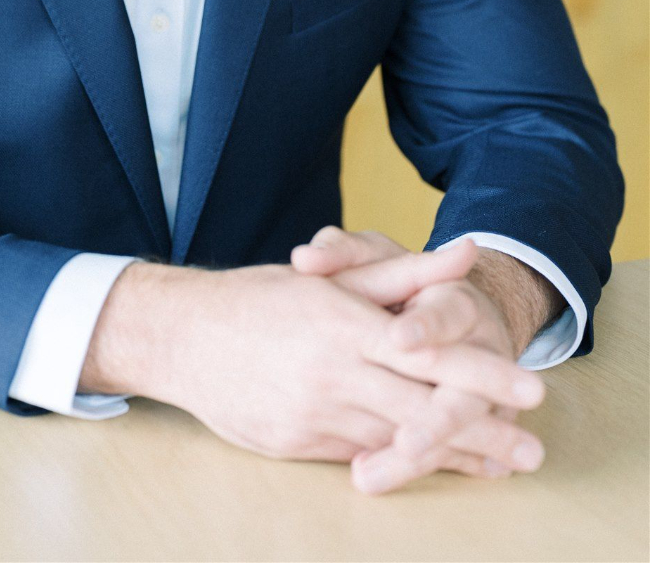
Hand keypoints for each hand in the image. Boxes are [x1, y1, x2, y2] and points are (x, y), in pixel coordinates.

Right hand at [154, 244, 541, 479]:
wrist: (183, 337)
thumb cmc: (260, 298)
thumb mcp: (330, 277)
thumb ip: (403, 270)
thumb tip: (466, 251)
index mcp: (343, 325)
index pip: (428, 354)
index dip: (483, 375)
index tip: (531, 389)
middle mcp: (333, 374)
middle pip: (422, 410)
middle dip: (483, 432)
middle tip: (533, 450)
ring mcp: (315, 416)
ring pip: (396, 441)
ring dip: (451, 455)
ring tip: (498, 465)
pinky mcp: (298, 445)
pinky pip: (361, 457)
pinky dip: (402, 462)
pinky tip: (431, 465)